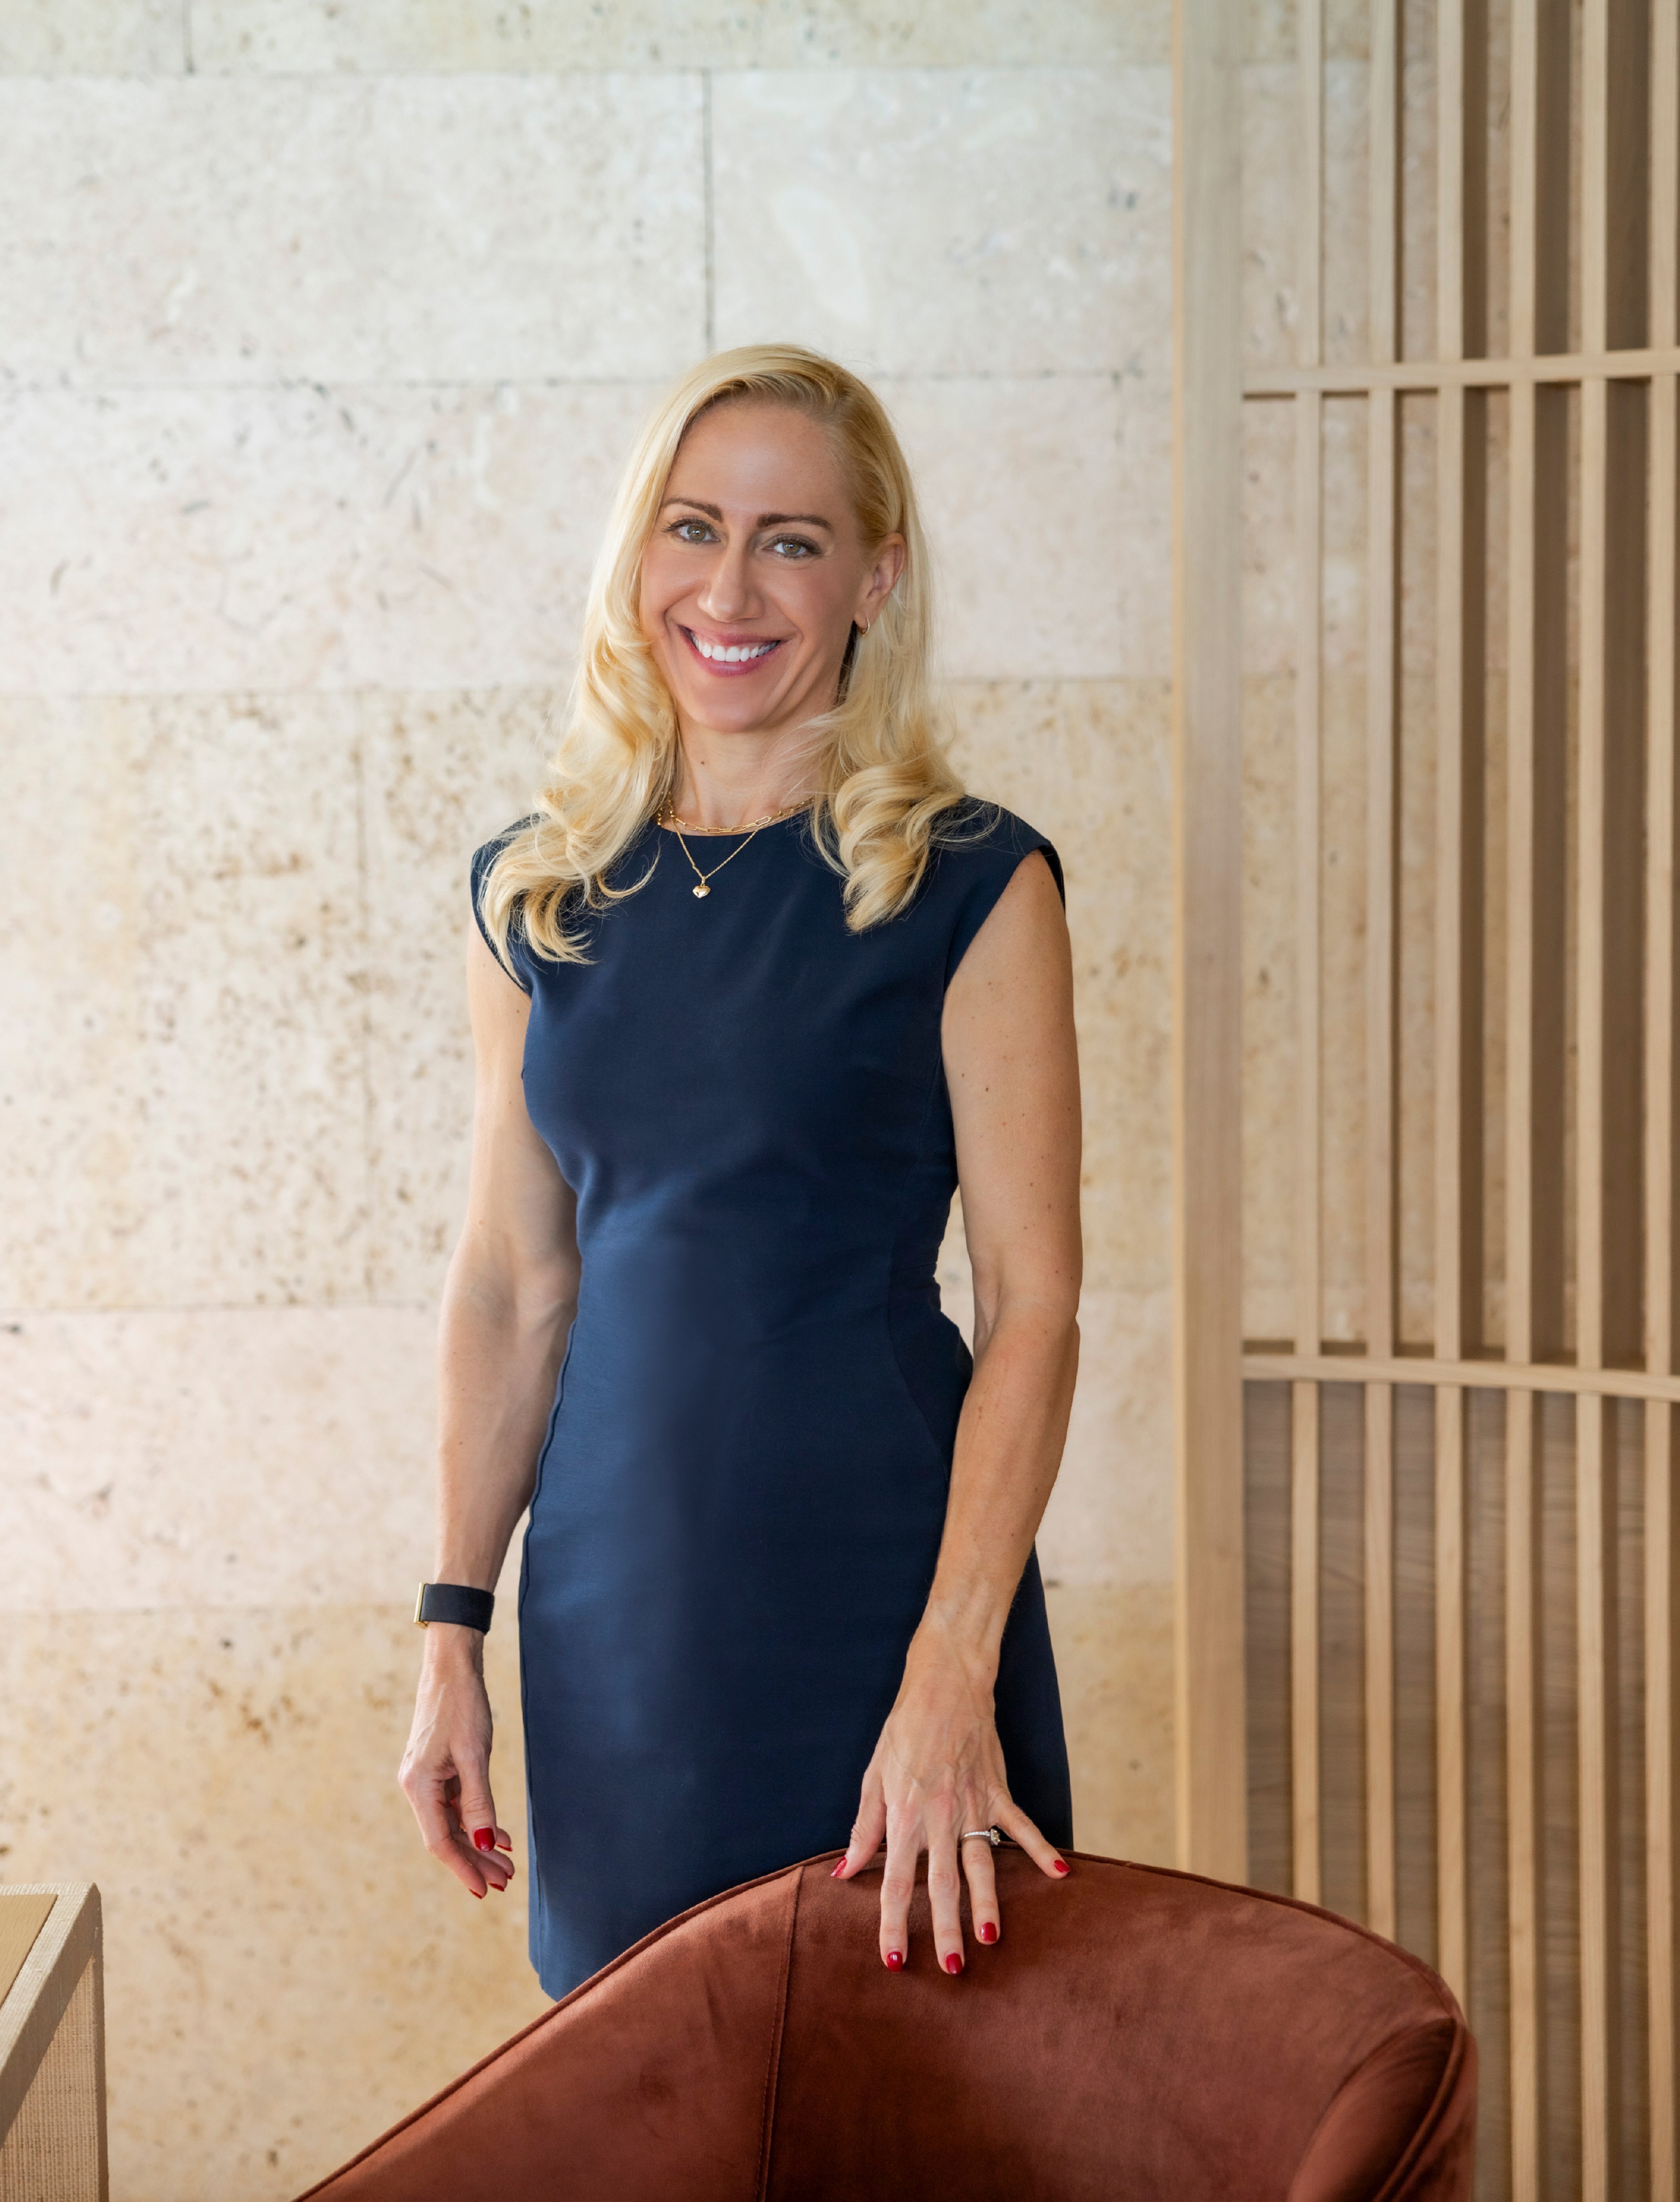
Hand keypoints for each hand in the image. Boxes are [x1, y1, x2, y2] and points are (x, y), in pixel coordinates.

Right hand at [398, 1627, 514, 1898]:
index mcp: (418, 1786)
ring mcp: (427, 1780)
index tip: (484, 1890)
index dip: (463, 1868)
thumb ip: (478, 1801)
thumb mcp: (474, 1754)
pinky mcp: (438, 1771)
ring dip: (479, 1843)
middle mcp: (417, 1787)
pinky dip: (477, 1820)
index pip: (440, 1841)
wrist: (452, 1668)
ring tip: (507, 1865)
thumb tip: (484, 1842)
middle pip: (447, 1836)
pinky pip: (456, 1805)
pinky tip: (499, 1834)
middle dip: (476, 1860)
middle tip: (506, 1880)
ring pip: (453, 1823)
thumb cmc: (462, 1706)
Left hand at [830, 1624, 1068, 1971]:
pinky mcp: (998, 1791)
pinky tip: (1060, 1874)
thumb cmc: (904, 1730)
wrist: (945, 1683)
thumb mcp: (874, 1777)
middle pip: (942, 1884)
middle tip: (952, 1968)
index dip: (892, 1924)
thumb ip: (864, 1828)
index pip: (893, 1882)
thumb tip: (845, 1871)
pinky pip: (1022, 1826)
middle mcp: (938, 1817)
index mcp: (904, 1816)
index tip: (895, 1961)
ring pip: (981, 1864)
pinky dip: (1041, 1849)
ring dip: (989, 1902)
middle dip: (945, 1929)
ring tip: (993, 1937)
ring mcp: (972, 1805)